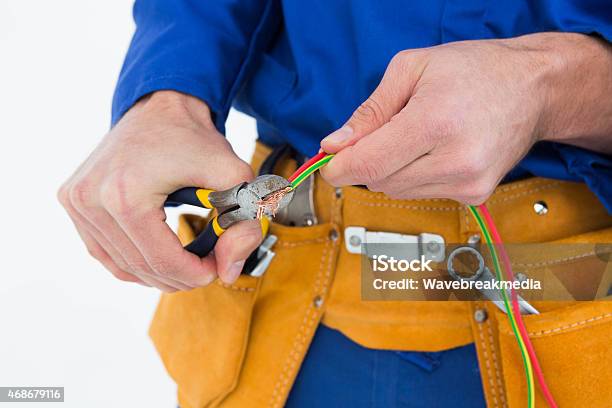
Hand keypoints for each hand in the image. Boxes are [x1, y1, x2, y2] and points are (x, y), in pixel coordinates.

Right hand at [58, 91, 260, 290]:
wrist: (159, 106)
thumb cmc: (194, 139)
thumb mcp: (233, 175)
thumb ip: (243, 224)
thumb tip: (229, 272)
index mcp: (124, 194)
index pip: (162, 260)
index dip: (195, 274)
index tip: (217, 268)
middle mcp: (91, 199)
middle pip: (140, 267)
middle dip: (179, 276)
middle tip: (206, 266)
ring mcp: (76, 200)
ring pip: (119, 265)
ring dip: (156, 273)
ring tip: (185, 262)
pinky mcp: (72, 200)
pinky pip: (103, 251)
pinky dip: (132, 261)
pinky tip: (157, 256)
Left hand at [320, 33, 611, 202]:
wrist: (534, 89)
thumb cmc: (476, 70)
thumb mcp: (412, 69)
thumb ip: (369, 111)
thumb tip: (335, 145)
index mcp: (434, 122)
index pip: (369, 164)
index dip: (339, 168)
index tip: (329, 163)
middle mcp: (454, 160)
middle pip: (379, 181)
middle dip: (368, 161)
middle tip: (383, 132)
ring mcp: (468, 183)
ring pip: (397, 191)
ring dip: (392, 169)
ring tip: (417, 136)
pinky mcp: (475, 195)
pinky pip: (421, 194)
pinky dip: (415, 176)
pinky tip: (435, 151)